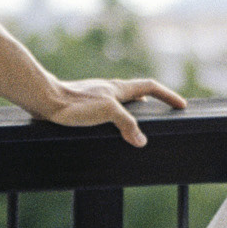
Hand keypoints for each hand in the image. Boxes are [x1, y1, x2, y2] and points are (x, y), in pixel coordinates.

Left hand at [37, 75, 185, 148]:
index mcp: (118, 88)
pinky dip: (115, 121)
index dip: (167, 95)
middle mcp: (109, 90)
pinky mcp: (84, 107)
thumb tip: (142, 140)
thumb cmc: (75, 103)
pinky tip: (109, 132)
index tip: (181, 105)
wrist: (46, 100)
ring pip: (121, 104)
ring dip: (133, 114)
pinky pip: (107, 113)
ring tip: (138, 130)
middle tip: (162, 116)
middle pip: (137, 94)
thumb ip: (127, 124)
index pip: (150, 86)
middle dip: (152, 104)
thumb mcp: (107, 111)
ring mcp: (96, 97)